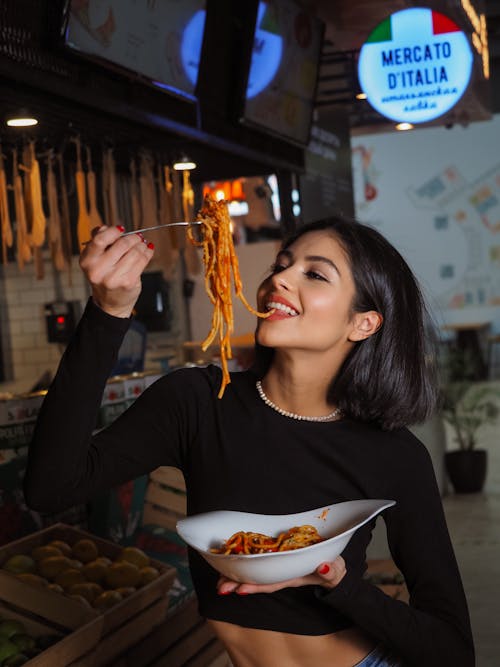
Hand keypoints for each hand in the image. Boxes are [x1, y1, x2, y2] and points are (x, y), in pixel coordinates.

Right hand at [79, 225, 153, 317]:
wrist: (109, 303)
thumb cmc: (104, 275)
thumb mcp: (95, 259)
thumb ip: (98, 240)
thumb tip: (107, 227)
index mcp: (87, 261)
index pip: (100, 240)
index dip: (113, 231)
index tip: (121, 229)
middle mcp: (98, 270)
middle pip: (121, 245)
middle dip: (133, 238)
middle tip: (138, 237)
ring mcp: (113, 278)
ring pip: (134, 252)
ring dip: (142, 245)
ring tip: (142, 244)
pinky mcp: (127, 283)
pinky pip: (142, 262)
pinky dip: (147, 253)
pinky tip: (147, 251)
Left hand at [216, 556, 345, 595]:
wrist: (332, 562)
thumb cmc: (333, 568)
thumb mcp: (336, 572)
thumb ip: (332, 571)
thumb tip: (324, 566)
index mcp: (293, 574)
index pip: (272, 581)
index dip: (257, 585)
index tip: (240, 589)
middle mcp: (281, 570)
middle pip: (258, 577)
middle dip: (238, 583)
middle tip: (220, 587)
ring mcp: (278, 561)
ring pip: (254, 569)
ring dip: (236, 574)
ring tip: (219, 579)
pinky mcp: (277, 552)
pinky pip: (258, 556)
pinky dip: (244, 558)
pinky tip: (230, 559)